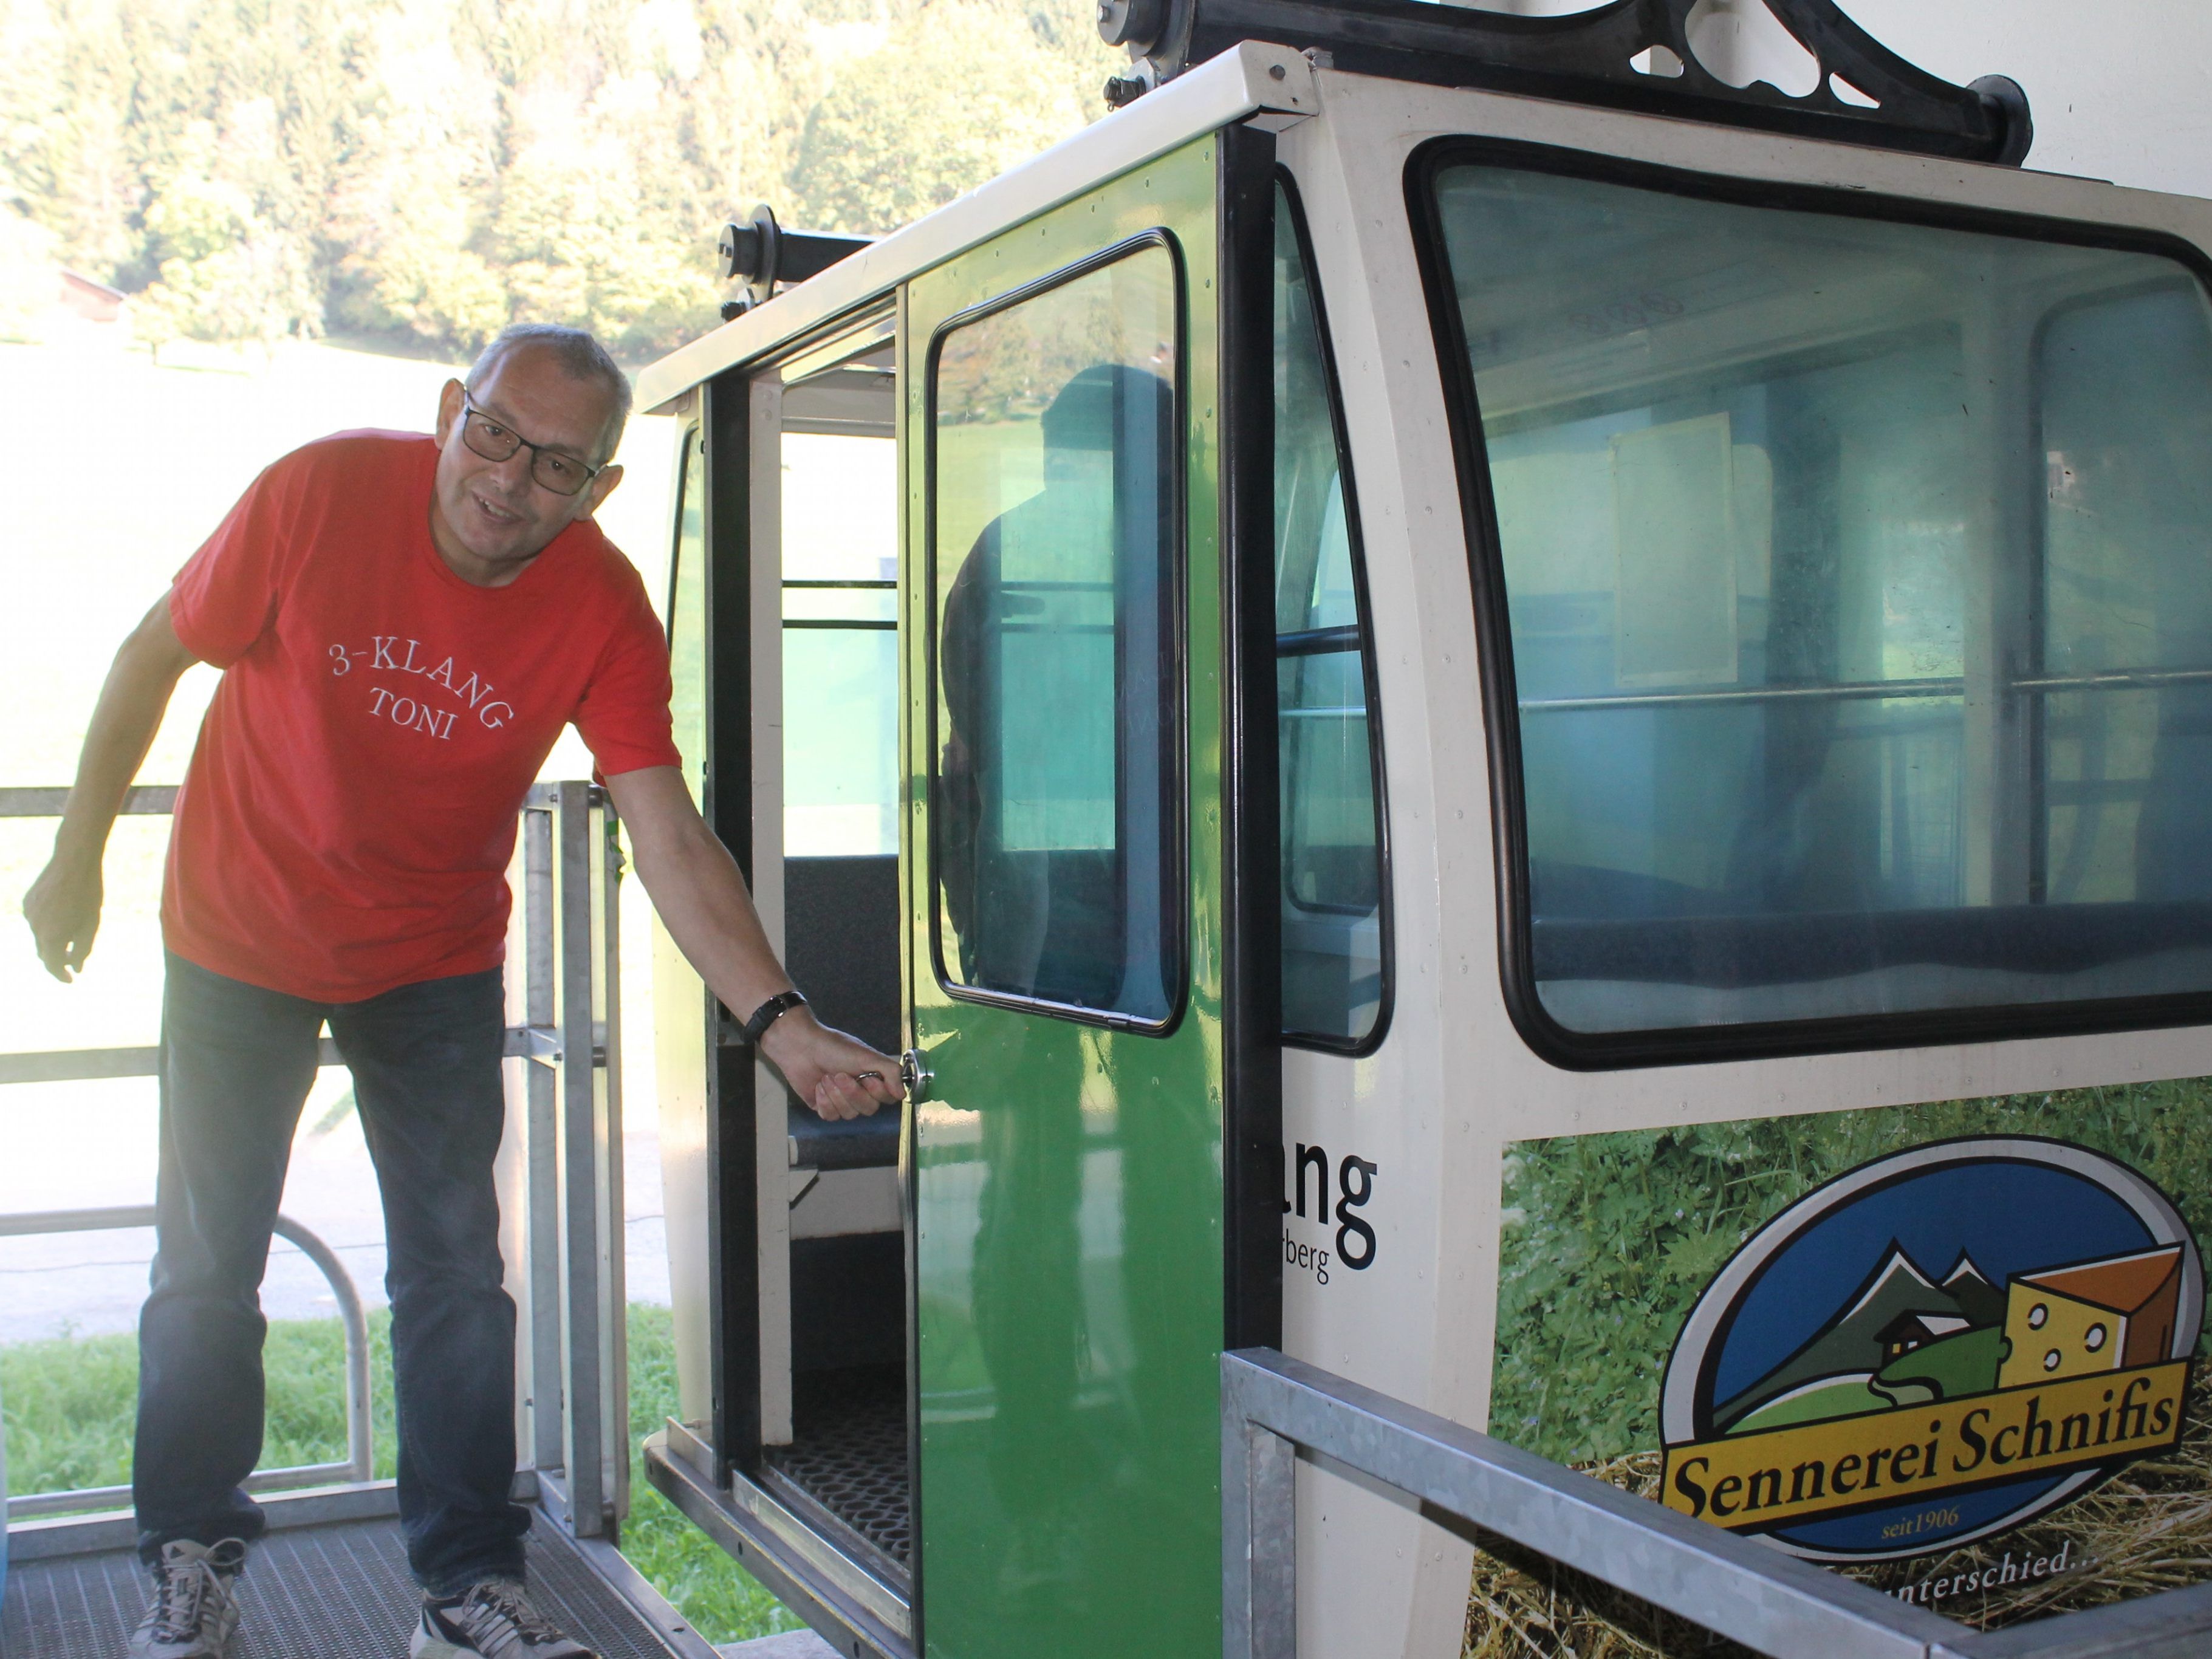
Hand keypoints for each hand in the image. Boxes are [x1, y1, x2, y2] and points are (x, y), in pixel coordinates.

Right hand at [24, 849, 102, 982]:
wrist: (74, 860)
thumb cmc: (88, 893)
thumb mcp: (92, 924)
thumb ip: (82, 949)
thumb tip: (76, 968)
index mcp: (51, 935)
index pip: (53, 965)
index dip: (61, 975)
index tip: (71, 980)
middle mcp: (34, 927)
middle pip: (45, 952)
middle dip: (58, 959)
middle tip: (74, 961)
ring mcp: (28, 914)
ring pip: (40, 936)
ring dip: (54, 940)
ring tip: (73, 931)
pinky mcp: (27, 902)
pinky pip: (36, 921)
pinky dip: (48, 925)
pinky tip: (62, 915)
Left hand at [760, 1009, 904, 1120]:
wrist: (801, 1047)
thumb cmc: (834, 1047)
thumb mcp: (868, 1055)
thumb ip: (891, 1072)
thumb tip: (903, 1094)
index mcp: (873, 1077)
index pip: (888, 1098)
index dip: (878, 1092)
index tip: (867, 1077)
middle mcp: (860, 1090)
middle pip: (869, 1109)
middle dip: (852, 1092)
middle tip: (839, 1074)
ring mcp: (842, 1100)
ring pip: (849, 1114)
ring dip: (836, 1095)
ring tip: (826, 1077)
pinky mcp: (824, 1107)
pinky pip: (831, 1116)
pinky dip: (824, 1101)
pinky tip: (818, 1087)